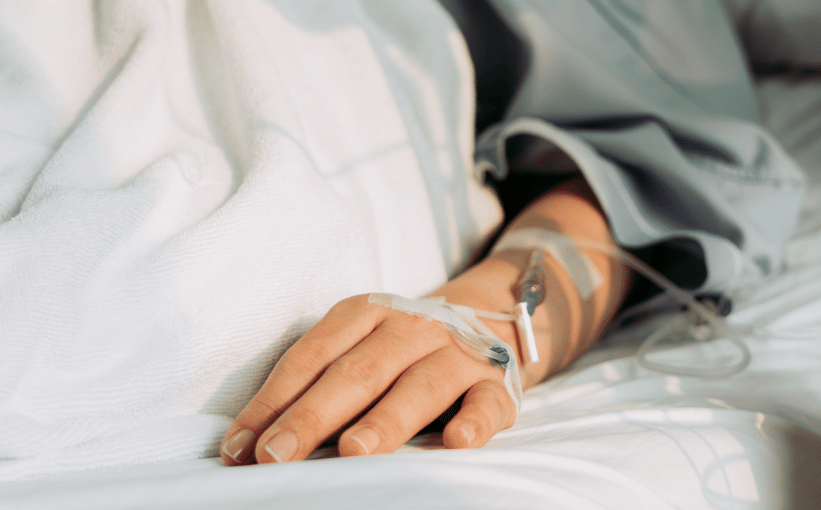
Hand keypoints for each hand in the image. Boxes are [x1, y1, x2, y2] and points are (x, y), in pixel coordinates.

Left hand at [220, 293, 518, 464]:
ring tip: (354, 452)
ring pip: (420, 387)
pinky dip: (475, 421)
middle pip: (358, 373)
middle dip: (313, 417)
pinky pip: (487, 403)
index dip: (273, 400)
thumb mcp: (359, 348)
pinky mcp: (496, 385)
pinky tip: (457, 441)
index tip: (239, 447)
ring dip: (385, 420)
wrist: (491, 320)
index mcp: (367, 314)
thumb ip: (314, 387)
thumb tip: (251, 443)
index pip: (311, 356)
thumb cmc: (402, 350)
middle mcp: (412, 328)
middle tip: (277, 456)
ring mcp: (457, 355)